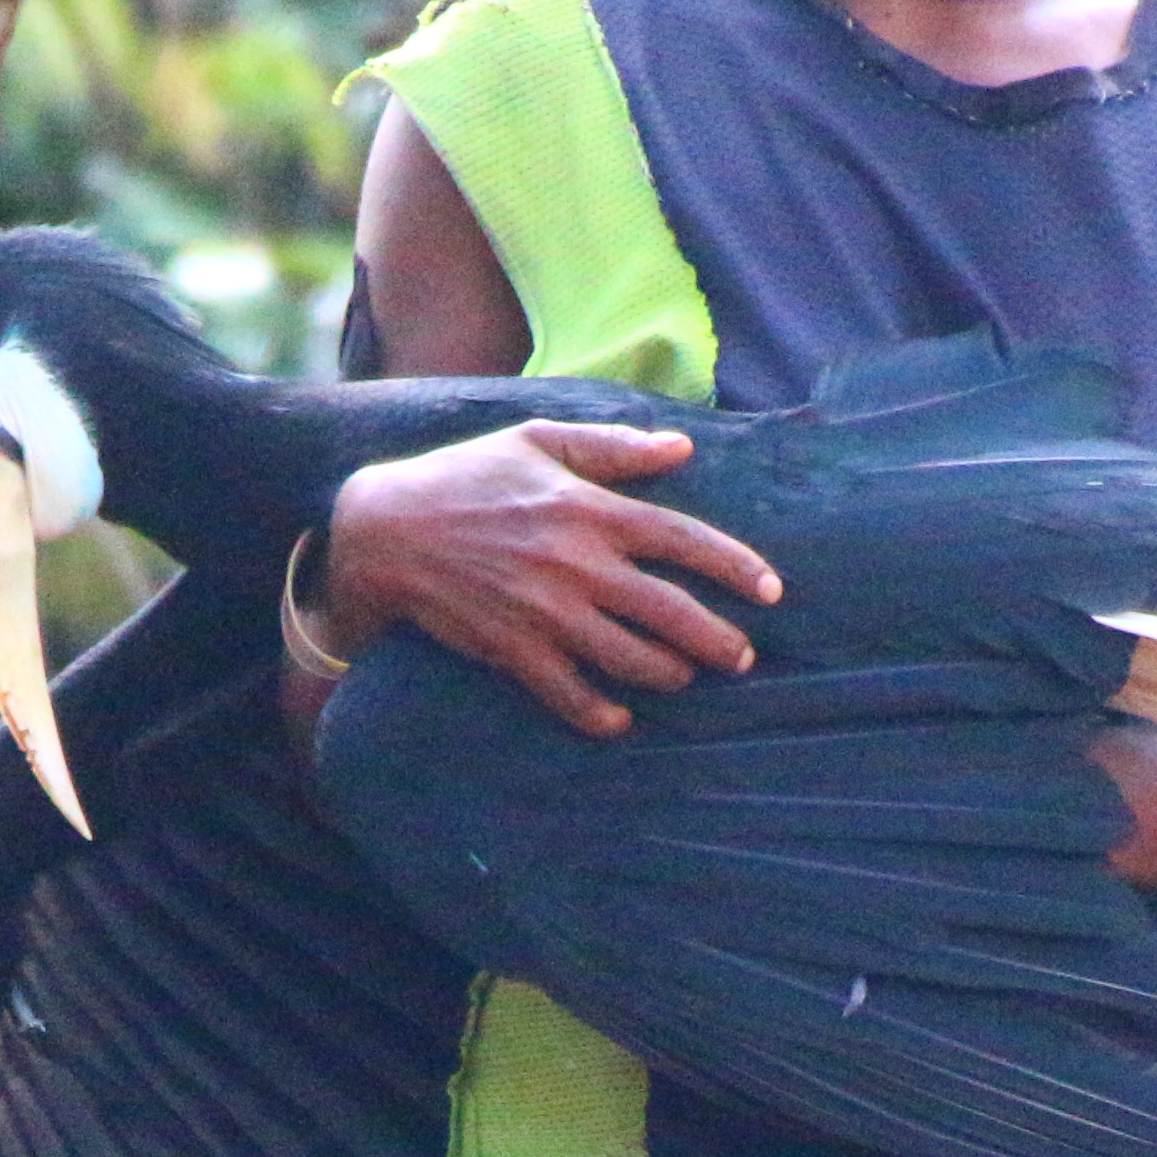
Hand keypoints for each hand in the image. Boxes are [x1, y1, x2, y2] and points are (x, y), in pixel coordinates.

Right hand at [321, 423, 780, 737]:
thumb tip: (682, 448)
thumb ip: (613, 447)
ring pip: (630, 660)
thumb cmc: (465, 476)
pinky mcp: (513, 650)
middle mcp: (577, 564)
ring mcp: (546, 613)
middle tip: (740, 658)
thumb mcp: (536, 440)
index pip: (682, 540)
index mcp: (589, 509)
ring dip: (669, 675)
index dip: (734, 567)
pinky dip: (602, 714)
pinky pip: (571, 695)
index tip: (771, 591)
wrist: (385, 531)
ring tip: (683, 676)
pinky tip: (622, 717)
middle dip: (717, 641)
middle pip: (670, 613)